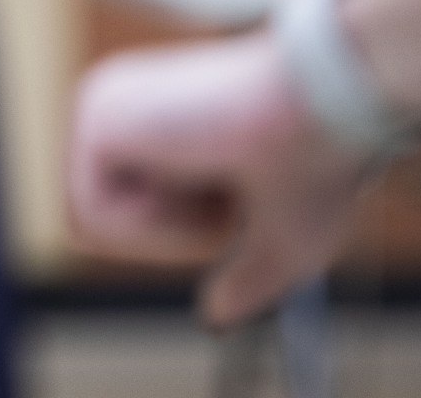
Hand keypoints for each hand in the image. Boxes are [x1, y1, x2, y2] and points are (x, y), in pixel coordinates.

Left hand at [67, 32, 370, 325]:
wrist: (329, 105)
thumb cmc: (318, 160)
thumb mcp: (284, 239)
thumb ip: (246, 279)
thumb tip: (214, 317)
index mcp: (147, 119)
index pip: (118, 217)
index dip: (176, 237)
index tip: (230, 203)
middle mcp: (113, 104)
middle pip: (99, 224)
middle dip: (168, 233)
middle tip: (225, 190)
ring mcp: (98, 103)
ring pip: (92, 223)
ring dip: (167, 227)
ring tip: (217, 176)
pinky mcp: (96, 117)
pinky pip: (93, 214)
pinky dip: (155, 220)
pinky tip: (198, 171)